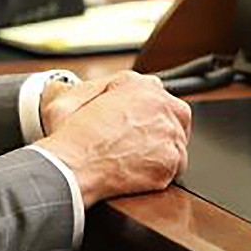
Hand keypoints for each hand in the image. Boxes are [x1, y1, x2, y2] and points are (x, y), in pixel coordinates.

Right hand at [37, 71, 191, 203]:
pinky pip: (175, 166)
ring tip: (134, 155)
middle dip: (161, 124)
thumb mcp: (79, 92)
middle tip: (139, 138)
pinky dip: (160, 169)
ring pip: (177, 140)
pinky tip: (139, 168)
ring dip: (161, 147)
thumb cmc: (73, 134)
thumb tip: (120, 85)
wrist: (74, 167)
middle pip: (175, 113)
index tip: (137, 118)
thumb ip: (107, 82)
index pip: (156, 91)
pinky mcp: (172, 163)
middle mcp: (162, 106)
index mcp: (142, 85)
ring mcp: (170, 135)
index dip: (144, 107)